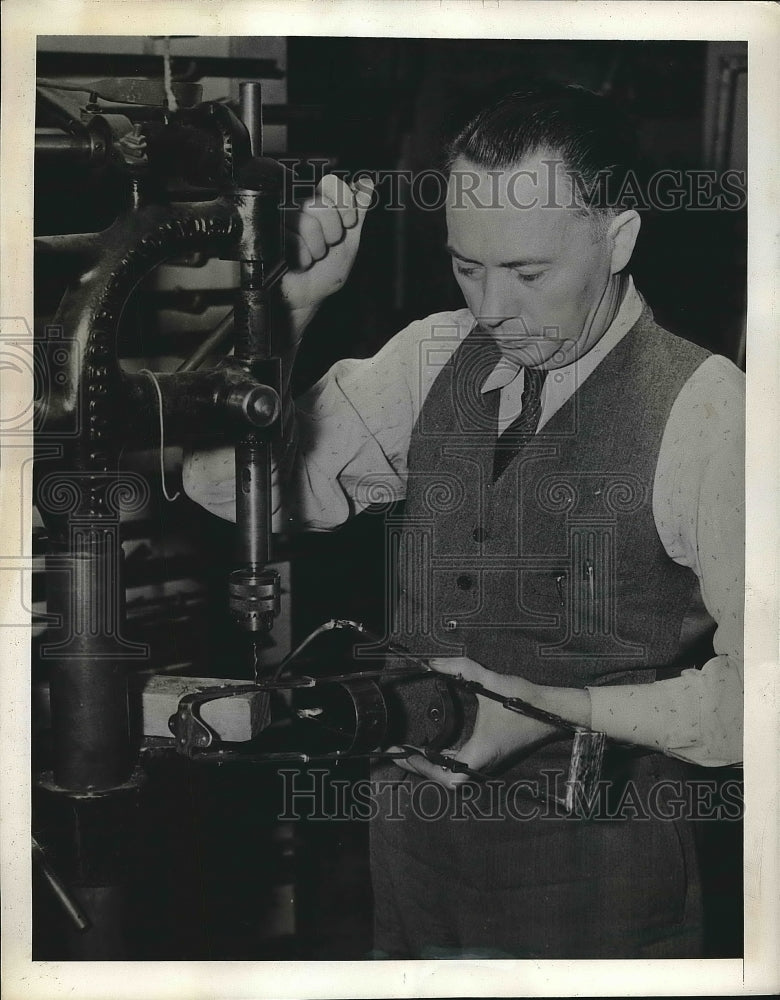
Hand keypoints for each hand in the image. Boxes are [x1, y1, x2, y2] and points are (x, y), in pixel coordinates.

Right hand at [280, 174, 373, 322]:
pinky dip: (303, 258)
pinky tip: (298, 262)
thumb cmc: (325, 271)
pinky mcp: (269, 234)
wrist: (307, 296)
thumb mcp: (350, 240)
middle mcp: (299, 206)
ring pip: (308, 223)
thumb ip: (358, 211)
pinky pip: (294, 241)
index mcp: (319, 202)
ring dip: (317, 249)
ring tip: (312, 256)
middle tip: (327, 246)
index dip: (345, 203)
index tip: (349, 223)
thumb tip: (366, 182)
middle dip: (332, 233)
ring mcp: (282, 219)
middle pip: (321, 204)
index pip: (332, 183)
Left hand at [391, 656, 561, 788]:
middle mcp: (484, 764)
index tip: (405, 754)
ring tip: (412, 752)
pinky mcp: (493, 758)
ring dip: (434, 767)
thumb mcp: (492, 682)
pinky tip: (436, 749)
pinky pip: (464, 767)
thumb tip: (433, 662)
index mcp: (482, 754)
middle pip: (446, 780)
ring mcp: (490, 764)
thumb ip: (462, 668)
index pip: (446, 777)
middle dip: (422, 769)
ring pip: (455, 775)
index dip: (423, 769)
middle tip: (400, 753)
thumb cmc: (527, 702)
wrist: (555, 711)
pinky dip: (447, 762)